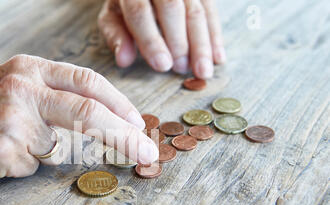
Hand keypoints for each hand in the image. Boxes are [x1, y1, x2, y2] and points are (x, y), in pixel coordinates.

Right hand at [0, 55, 157, 183]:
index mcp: (30, 69)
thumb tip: (104, 120)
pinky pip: (33, 167)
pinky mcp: (3, 152)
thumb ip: (55, 96)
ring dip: (47, 152)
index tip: (140, 124)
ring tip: (15, 141)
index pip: (89, 83)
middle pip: (90, 114)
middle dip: (126, 136)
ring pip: (59, 148)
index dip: (121, 104)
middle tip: (148, 153)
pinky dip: (25, 165)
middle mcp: (24, 91)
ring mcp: (13, 122)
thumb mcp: (14, 84)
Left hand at [98, 0, 224, 78]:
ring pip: (196, 11)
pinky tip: (218, 58)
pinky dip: (215, 36)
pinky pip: (211, 11)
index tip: (163, 66)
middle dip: (180, 42)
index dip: (152, 41)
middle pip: (172, 9)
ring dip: (202, 44)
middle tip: (182, 69)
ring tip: (203, 71)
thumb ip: (117, 37)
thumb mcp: (112, 17)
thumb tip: (124, 60)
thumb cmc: (125, 5)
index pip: (140, 12)